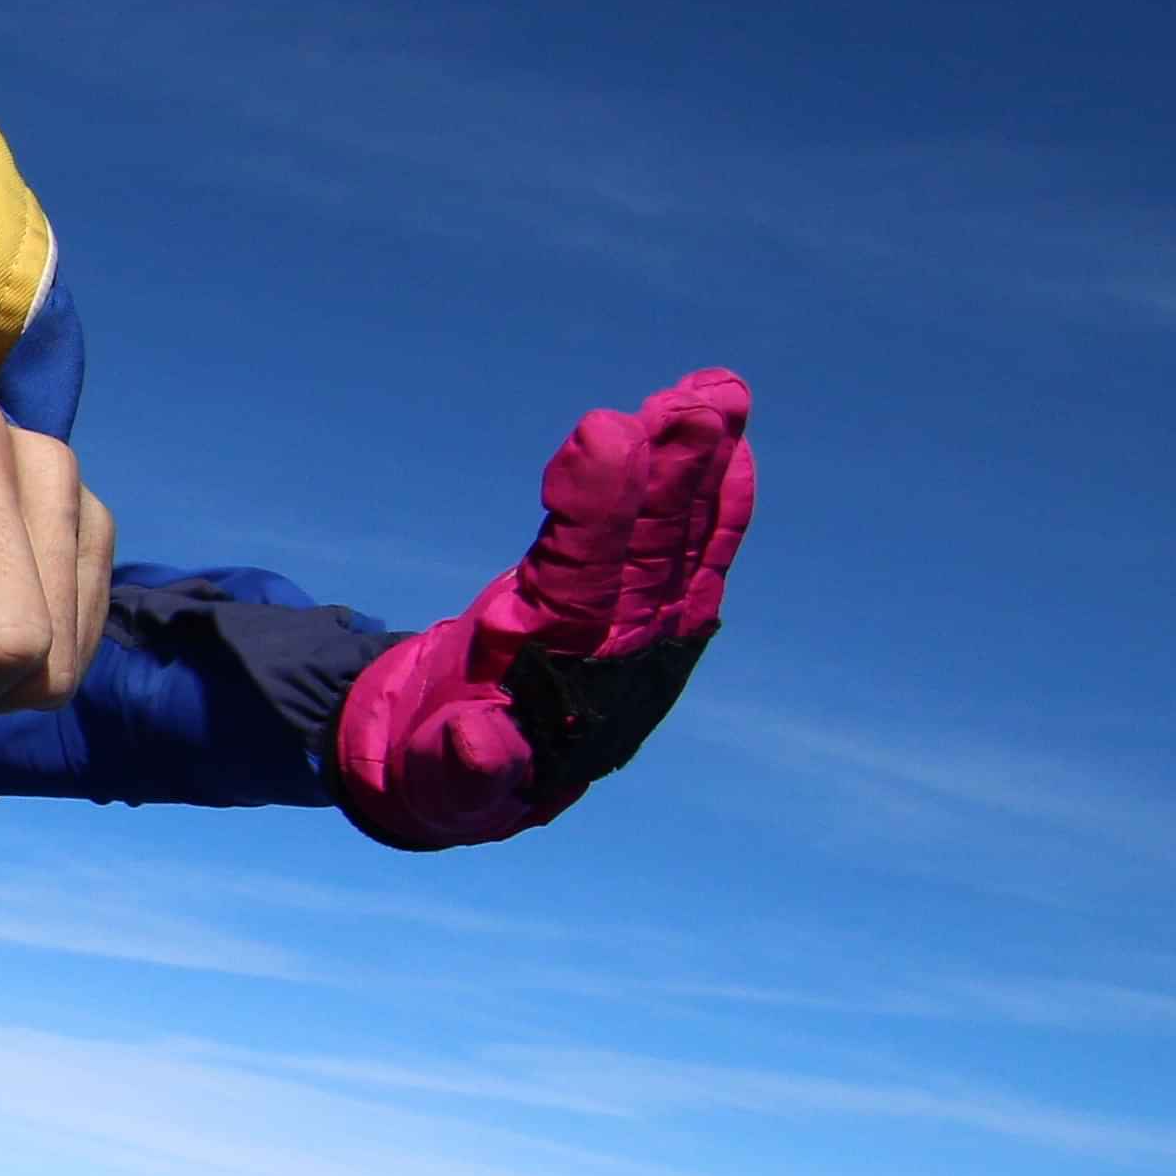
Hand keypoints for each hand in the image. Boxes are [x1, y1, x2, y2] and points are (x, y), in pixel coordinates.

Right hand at [336, 368, 753, 849]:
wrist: (476, 780)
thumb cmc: (447, 775)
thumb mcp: (441, 785)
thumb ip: (461, 769)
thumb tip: (476, 744)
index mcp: (558, 680)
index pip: (584, 582)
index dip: (598, 510)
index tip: (608, 432)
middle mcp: (613, 649)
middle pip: (649, 551)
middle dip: (674, 475)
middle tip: (698, 400)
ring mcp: (636, 628)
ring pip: (675, 541)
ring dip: (702, 468)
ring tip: (721, 389)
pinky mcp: (637, 609)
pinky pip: (687, 553)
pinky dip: (715, 502)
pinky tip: (735, 445)